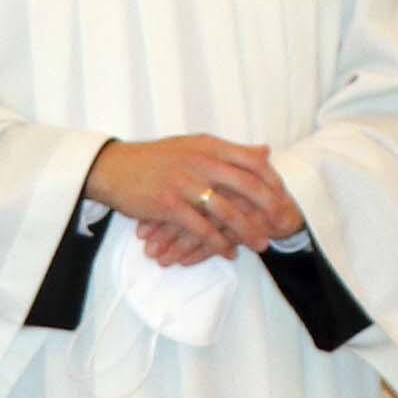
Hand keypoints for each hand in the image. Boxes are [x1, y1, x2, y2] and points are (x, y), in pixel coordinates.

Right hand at [88, 136, 295, 263]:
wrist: (113, 168)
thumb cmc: (154, 159)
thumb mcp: (194, 146)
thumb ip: (230, 151)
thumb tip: (266, 151)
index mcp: (210, 146)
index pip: (253, 161)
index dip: (272, 180)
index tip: (284, 197)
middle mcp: (201, 161)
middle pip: (247, 185)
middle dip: (268, 208)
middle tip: (281, 225)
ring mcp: (185, 183)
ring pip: (226, 211)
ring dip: (247, 231)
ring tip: (261, 244)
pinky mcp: (169, 205)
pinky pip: (201, 229)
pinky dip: (218, 243)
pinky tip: (228, 252)